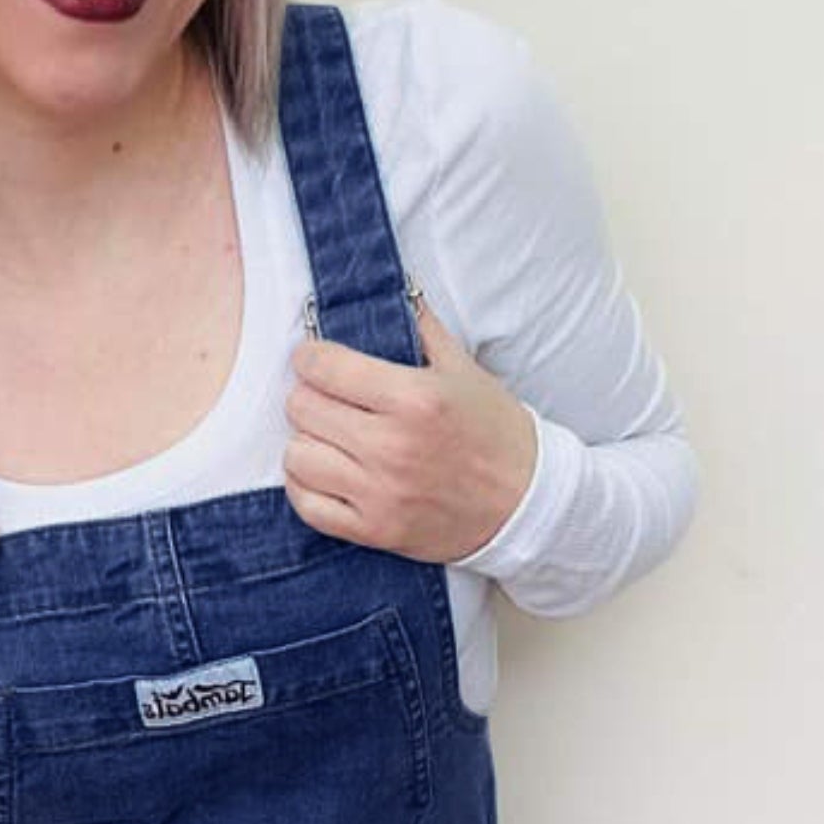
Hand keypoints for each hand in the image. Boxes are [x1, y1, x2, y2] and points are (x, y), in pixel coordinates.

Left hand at [282, 300, 537, 562]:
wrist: (526, 504)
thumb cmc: (495, 433)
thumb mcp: (465, 370)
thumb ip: (420, 328)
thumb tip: (387, 293)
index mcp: (416, 399)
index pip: (325, 367)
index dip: (310, 357)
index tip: (313, 358)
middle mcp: (392, 446)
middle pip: (302, 408)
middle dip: (308, 395)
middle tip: (325, 397)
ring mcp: (381, 493)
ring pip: (297, 457)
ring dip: (306, 442)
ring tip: (328, 436)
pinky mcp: (375, 530)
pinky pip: (307, 505)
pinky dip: (307, 486)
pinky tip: (326, 473)